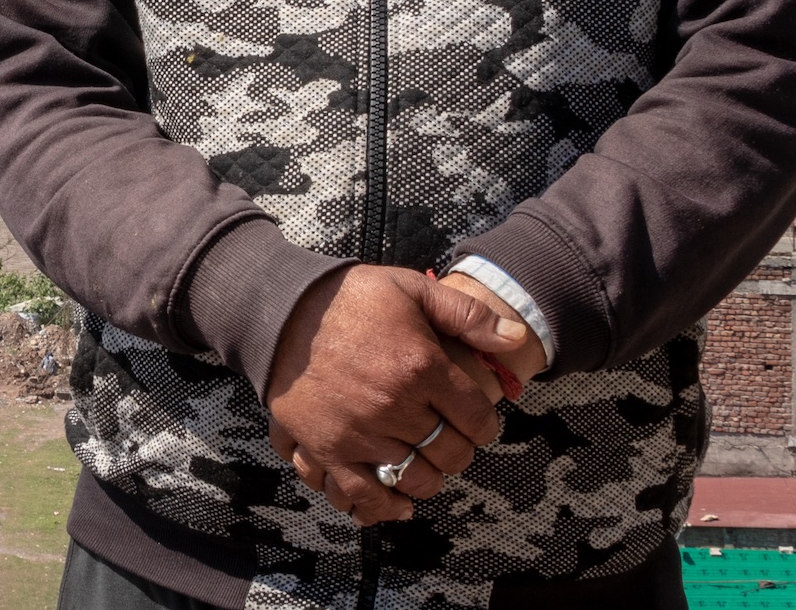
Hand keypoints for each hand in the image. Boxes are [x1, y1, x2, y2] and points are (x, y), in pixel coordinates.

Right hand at [263, 266, 533, 525]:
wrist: (279, 310)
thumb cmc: (347, 298)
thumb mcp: (409, 289)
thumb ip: (465, 314)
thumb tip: (516, 337)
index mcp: (419, 366)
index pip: (476, 417)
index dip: (485, 424)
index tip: (478, 422)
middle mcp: (393, 405)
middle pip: (450, 453)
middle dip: (459, 450)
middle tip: (451, 439)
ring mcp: (358, 433)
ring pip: (414, 479)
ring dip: (427, 477)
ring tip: (424, 462)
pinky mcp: (325, 449)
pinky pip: (362, 495)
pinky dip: (384, 506)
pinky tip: (397, 502)